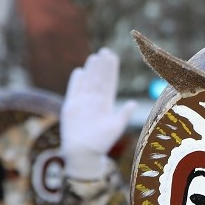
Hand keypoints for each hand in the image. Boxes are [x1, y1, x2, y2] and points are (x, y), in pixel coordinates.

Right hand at [61, 48, 135, 179]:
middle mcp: (95, 102)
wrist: (83, 152)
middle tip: (105, 51)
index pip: (110, 83)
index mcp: (107, 105)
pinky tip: (80, 71)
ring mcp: (82, 102)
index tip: (113, 58)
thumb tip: (134, 103)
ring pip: (87, 82)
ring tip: (94, 57)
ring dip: (91, 70)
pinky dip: (76, 81)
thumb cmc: (101, 142)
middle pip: (99, 79)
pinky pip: (74, 90)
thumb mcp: (116, 127)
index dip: (111, 70)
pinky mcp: (71, 106)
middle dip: (102, 66)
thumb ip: (124, 114)